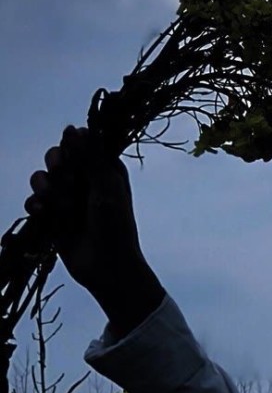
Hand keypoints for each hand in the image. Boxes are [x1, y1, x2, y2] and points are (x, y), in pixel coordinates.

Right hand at [24, 125, 151, 296]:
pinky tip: (44, 213)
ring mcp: (68, 197)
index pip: (82, 143)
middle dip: (56, 165)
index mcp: (105, 168)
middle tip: (63, 176)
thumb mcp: (107, 187)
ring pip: (42, 178)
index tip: (72, 154)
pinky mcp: (52, 215)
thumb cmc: (115, 224)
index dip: (72, 146)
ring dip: (46, 188)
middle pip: (58, 156)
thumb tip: (76, 127)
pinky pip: (34, 201)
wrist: (105, 265)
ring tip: (59, 205)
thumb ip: (91, 157)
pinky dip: (36, 205)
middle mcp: (86, 179)